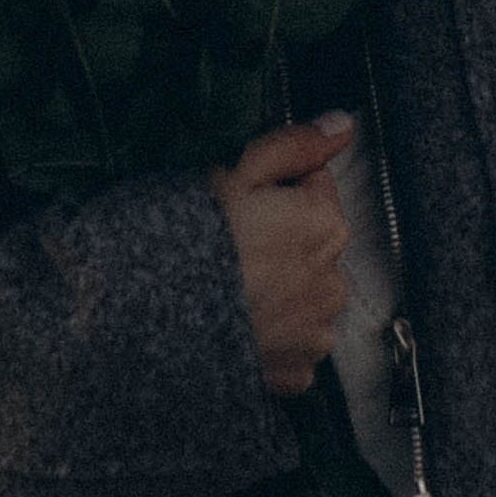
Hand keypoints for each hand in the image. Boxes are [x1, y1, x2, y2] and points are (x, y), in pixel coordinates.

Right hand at [211, 114, 354, 395]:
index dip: (279, 188)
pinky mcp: (295, 372)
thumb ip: (295, 147)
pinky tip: (238, 324)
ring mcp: (314, 332)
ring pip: (306, 296)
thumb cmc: (191, 240)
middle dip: (285, 240)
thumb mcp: (237, 174)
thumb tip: (343, 124)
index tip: (246, 200)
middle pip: (314, 245)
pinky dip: (274, 337)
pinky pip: (293, 345)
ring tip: (232, 289)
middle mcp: (332, 281)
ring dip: (283, 291)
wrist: (151, 323)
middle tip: (232, 245)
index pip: (317, 187)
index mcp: (325, 225)